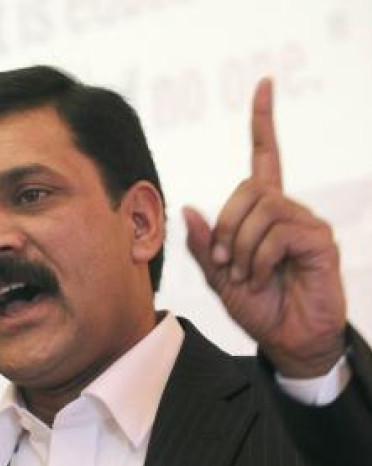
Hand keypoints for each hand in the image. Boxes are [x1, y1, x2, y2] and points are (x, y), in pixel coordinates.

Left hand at [184, 78, 346, 376]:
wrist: (288, 339)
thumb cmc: (259, 306)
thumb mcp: (219, 276)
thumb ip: (203, 245)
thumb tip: (187, 209)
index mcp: (264, 213)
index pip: (265, 156)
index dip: (263, 122)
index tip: (264, 85)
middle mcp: (288, 211)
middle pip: (247, 189)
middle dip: (225, 227)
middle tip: (223, 261)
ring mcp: (306, 224)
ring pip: (261, 210)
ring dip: (240, 246)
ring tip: (245, 274)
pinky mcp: (319, 241)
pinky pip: (278, 233)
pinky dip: (259, 258)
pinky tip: (262, 277)